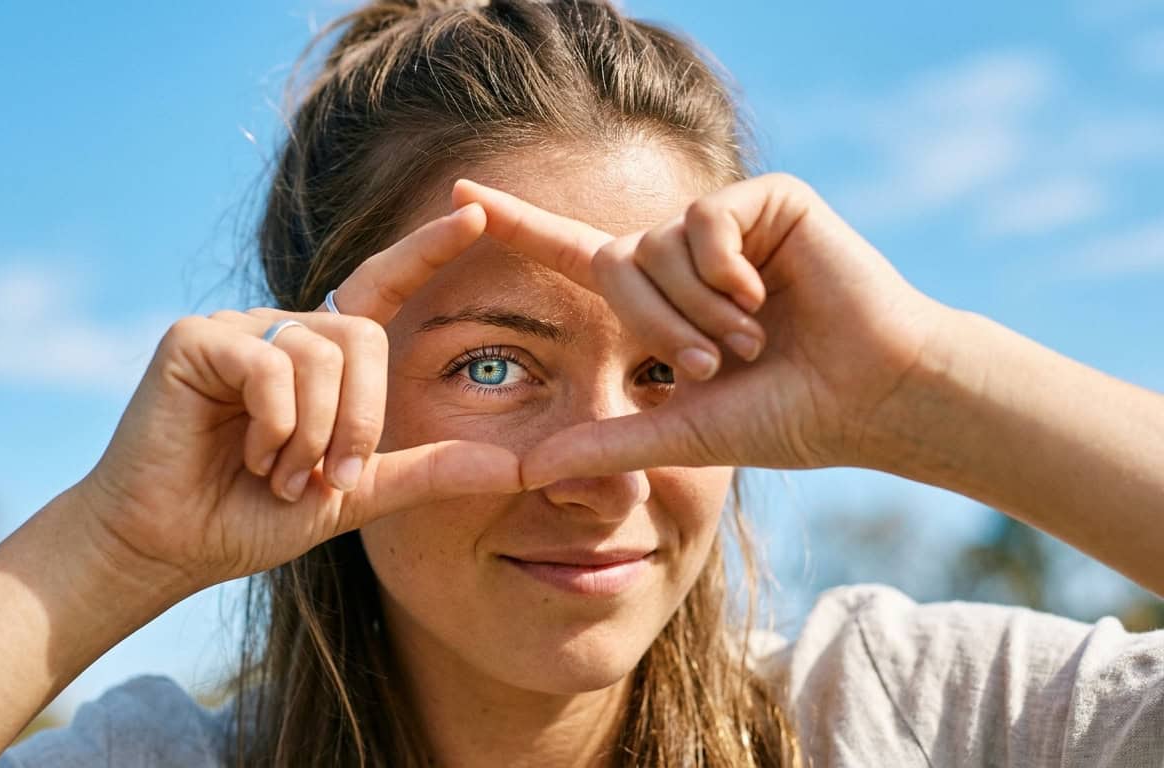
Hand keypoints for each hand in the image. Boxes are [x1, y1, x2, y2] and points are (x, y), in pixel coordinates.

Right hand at [75, 202, 521, 591]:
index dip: (429, 250)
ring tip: (278, 475)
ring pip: (321, 354)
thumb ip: (430, 472)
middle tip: (329, 478)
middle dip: (361, 419)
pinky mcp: (194, 338)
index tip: (480, 211)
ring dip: (312, 435)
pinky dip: (276, 426)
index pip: (382, 288)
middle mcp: (282, 331)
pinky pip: (272, 366)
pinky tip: (249, 457)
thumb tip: (522, 468)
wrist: (169, 548)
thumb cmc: (252, 517)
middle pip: (364, 337)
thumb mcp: (357, 495)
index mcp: (322, 358)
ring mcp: (237, 328)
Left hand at [452, 174, 949, 485]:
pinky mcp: (769, 201)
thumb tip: (525, 471)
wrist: (872, 397)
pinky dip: (726, 270)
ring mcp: (727, 224)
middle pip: (614, 260)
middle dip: (655, 327)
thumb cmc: (787, 416)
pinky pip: (706, 221)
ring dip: (698, 309)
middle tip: (713, 366)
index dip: (518, 225)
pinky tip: (765, 296)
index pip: (572, 253)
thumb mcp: (682, 433)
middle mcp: (684, 254)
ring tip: (754, 339)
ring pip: (658, 244)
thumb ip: (606, 443)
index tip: (459, 196)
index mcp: (660, 299)